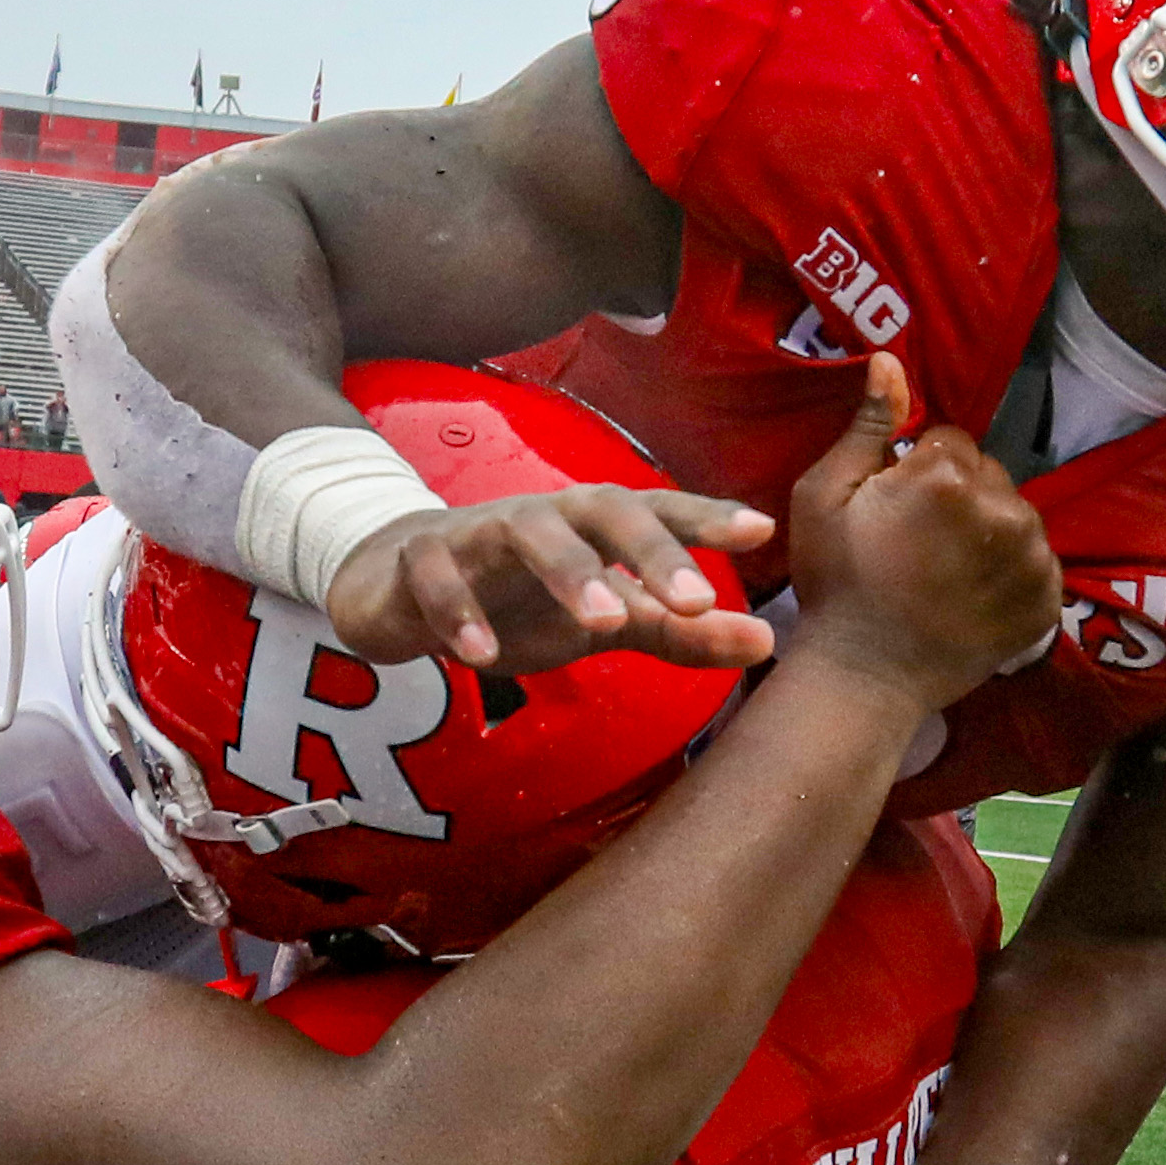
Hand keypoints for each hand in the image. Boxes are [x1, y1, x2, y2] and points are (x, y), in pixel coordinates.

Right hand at [325, 486, 776, 673]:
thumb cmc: (520, 598)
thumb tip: (767, 642)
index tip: (761, 531)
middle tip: (694, 600)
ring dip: (568, 571)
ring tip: (606, 622)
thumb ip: (680, 632)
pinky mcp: (420, 559)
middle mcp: (546, 516)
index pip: (660, 511)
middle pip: (603, 508)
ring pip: (527, 531)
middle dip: (651, 548)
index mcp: (595, 526)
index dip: (708, 518)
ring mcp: (480, 531)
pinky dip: (460, 611)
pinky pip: (439, 576)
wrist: (398, 586)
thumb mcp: (607, 620)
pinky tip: (482, 656)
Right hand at [785, 354, 1060, 714]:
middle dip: (960, 498)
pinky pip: (1037, 564)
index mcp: (949, 475)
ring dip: (990, 534)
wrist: (863, 678)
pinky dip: (1012, 574)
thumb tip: (891, 360)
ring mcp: (1033, 558)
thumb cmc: (834, 584)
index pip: (950, 443)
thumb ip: (867, 426)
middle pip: (989, 476)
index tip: (895, 511)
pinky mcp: (1047, 601)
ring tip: (948, 574)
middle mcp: (1005, 508)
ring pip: (1016, 517)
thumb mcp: (824, 496)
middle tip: (920, 545)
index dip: (917, 472)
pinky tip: (975, 597)